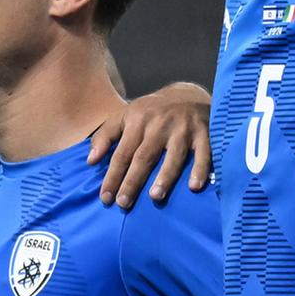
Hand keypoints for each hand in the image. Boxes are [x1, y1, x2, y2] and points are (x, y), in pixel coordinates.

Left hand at [90, 82, 210, 207]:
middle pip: (143, 157)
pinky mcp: (204, 132)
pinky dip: (200, 169)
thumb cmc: (151, 111)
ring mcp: (182, 129)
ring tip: (155, 196)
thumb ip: (105, 136)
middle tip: (124, 203)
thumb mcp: (125, 116)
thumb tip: (91, 161)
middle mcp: (159, 125)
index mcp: (137, 121)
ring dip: (165, 176)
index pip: (122, 153)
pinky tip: (195, 187)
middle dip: (132, 181)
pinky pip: (204, 153)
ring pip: (172, 156)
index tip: (105, 198)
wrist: (188, 93)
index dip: (112, 176)